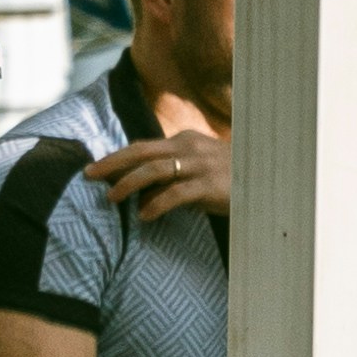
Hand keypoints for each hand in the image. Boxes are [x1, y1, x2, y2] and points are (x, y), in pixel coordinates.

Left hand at [96, 113, 232, 222]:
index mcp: (185, 140)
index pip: (143, 147)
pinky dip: (157, 204)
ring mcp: (201, 165)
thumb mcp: (198, 169)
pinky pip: (177, 194)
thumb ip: (172, 173)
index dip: (117, 157)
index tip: (94, 168)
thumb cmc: (230, 179)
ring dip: (129, 184)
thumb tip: (139, 188)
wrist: (268, 184)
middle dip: (112, 163)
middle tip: (88, 175)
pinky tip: (145, 216)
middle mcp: (190, 147)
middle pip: (141, 152)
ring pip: (155, 170)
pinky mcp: (211, 185)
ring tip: (112, 198)